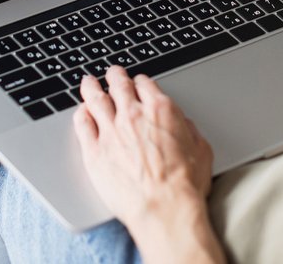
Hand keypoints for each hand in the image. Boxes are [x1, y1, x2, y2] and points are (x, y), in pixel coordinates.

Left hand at [74, 67, 218, 258]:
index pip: (144, 84)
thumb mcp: (201, 150)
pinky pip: (82, 125)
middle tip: (111, 73)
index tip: (138, 83)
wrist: (165, 210)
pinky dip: (81, 114)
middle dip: (114, 76)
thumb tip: (184, 125)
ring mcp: (111, 132)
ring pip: (95, 99)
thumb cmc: (185, 186)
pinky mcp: (94, 152)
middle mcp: (133, 115)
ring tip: (88, 82)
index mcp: (160, 110)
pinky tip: (81, 112)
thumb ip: (189, 130)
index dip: (140, 82)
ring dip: (91, 87)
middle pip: (118, 84)